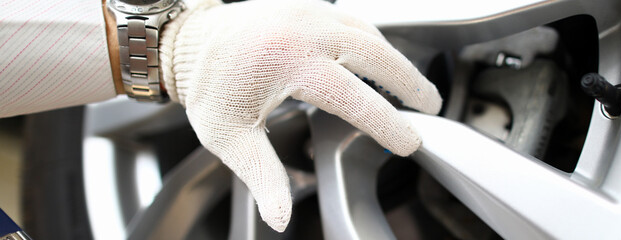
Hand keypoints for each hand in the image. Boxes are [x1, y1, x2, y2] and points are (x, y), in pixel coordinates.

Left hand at [159, 0, 441, 231]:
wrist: (188, 43)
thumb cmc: (209, 87)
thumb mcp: (229, 137)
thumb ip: (263, 174)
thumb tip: (282, 216)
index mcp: (288, 62)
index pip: (353, 97)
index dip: (387, 122)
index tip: (408, 141)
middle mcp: (304, 31)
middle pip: (376, 53)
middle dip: (409, 80)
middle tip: (431, 103)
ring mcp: (308, 12)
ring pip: (369, 33)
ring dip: (396, 59)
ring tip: (415, 84)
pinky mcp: (307, 6)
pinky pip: (352, 20)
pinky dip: (375, 41)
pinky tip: (382, 58)